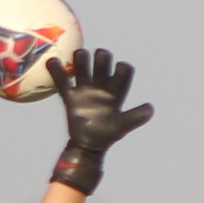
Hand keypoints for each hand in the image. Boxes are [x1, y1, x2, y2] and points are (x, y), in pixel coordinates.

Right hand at [45, 48, 153, 195]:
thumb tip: (150, 108)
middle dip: (101, 56)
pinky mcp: (70, 96)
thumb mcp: (122, 126)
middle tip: (97, 62)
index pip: (124, 70)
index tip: (119, 70)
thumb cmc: (107, 135)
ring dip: (81, 57)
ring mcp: (85, 89)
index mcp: (116, 91)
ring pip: (82, 64)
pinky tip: (53, 61)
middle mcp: (101, 86)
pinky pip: (62, 80)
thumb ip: (136, 117)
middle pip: (102, 60)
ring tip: (79, 60)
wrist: (88, 146)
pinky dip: (57, 70)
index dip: (123, 67)